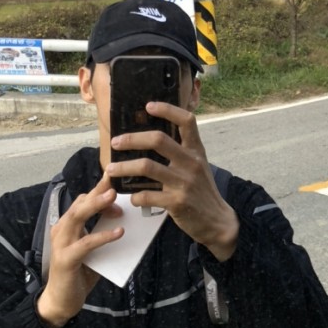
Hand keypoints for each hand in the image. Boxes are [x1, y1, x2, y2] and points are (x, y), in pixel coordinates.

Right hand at [36, 171, 123, 327]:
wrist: (62, 302)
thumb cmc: (79, 274)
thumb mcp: (93, 250)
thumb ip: (102, 235)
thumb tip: (125, 221)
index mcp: (67, 226)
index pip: (82, 201)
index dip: (99, 191)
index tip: (117, 182)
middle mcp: (61, 230)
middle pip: (79, 204)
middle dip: (97, 191)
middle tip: (115, 183)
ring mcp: (61, 244)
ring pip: (77, 217)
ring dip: (96, 206)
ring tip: (114, 198)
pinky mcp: (66, 259)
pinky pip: (86, 243)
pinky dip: (102, 236)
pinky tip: (118, 232)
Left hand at [107, 102, 238, 261]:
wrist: (217, 221)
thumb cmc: (202, 191)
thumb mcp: (197, 166)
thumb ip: (181, 152)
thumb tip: (151, 138)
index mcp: (196, 151)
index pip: (186, 121)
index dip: (168, 110)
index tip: (148, 106)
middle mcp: (191, 163)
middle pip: (158, 140)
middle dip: (132, 139)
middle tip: (115, 142)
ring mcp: (184, 182)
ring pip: (146, 166)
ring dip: (124, 167)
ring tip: (111, 169)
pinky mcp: (176, 202)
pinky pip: (146, 195)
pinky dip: (135, 195)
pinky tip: (132, 196)